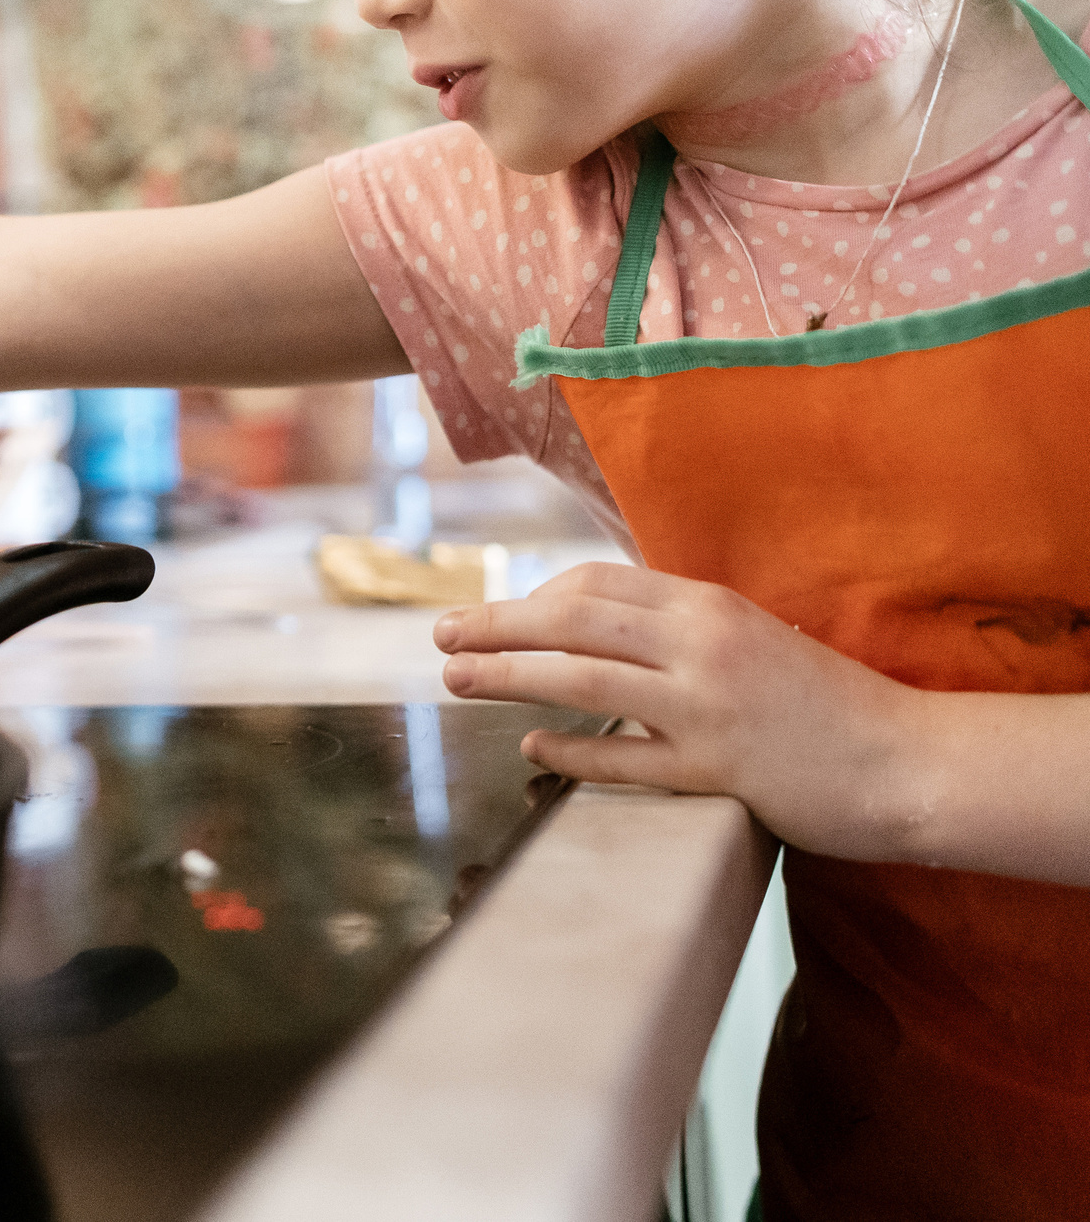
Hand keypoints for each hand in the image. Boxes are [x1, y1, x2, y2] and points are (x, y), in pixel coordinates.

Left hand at [433, 563, 920, 861]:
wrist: (911, 760)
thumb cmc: (826, 703)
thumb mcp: (753, 640)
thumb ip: (683, 630)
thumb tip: (603, 627)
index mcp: (709, 606)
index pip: (598, 583)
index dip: (534, 596)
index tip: (499, 615)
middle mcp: (702, 644)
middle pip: (572, 618)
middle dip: (497, 622)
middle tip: (442, 634)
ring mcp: (707, 706)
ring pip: (581, 677)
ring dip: (507, 674)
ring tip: (455, 678)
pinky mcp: (717, 769)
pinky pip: (622, 757)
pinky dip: (568, 749)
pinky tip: (529, 745)